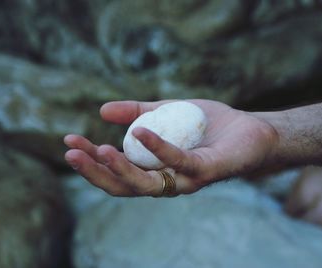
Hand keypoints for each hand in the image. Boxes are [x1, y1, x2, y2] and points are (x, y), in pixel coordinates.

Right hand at [64, 99, 276, 196]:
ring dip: (119, 168)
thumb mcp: (167, 112)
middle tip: (70, 153)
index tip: (69, 141)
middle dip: (95, 172)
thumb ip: (137, 112)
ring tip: (96, 149)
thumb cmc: (211, 126)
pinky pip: (177, 160)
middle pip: (124, 186)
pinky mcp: (205, 170)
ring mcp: (186, 179)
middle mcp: (168, 181)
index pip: (117, 172)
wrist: (252, 130)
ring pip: (146, 183)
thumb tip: (102, 110)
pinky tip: (139, 131)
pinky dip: (157, 147)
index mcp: (156, 169)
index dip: (91, 161)